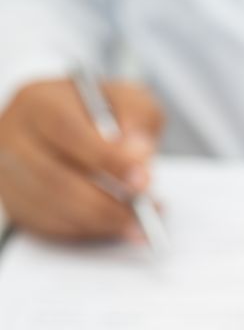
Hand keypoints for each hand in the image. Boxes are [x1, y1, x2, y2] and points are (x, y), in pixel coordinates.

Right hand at [0, 78, 164, 239]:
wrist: (82, 123)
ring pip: (50, 207)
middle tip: (144, 209)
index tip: (142, 178)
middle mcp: (14, 136)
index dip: (106, 159)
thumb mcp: (129, 99)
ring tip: (138, 222)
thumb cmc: (103, 112)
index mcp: (39, 102)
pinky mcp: (14, 201)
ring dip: (100, 221)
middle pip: (54, 178)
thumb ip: (137, 116)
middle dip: (106, 201)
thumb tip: (138, 151)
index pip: (67, 131)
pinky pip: (47, 226)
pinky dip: (85, 231)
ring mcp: (8, 172)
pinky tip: (114, 225)